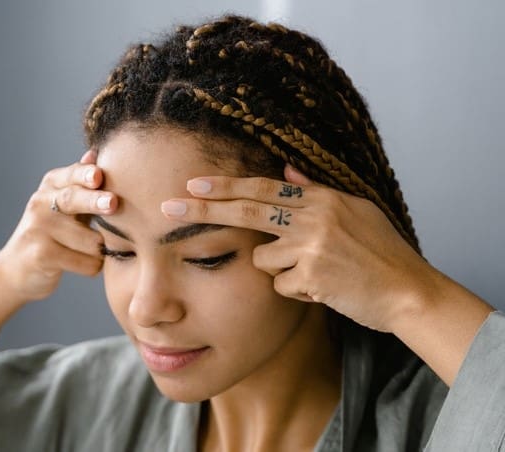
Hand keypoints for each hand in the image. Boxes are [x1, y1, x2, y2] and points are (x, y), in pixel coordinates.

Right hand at [0, 150, 116, 304]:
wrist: (18, 270)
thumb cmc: (53, 232)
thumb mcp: (66, 204)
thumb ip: (82, 182)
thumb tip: (94, 152)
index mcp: (52, 185)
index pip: (71, 175)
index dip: (85, 175)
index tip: (98, 176)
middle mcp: (41, 203)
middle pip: (73, 200)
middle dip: (95, 201)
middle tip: (113, 203)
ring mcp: (38, 229)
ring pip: (89, 239)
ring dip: (100, 249)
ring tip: (92, 251)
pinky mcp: (41, 255)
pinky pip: (85, 262)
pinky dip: (93, 266)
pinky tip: (85, 265)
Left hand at [161, 164, 435, 332]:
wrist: (408, 291)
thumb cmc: (382, 251)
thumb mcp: (354, 210)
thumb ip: (315, 191)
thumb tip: (287, 168)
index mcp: (322, 198)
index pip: (263, 188)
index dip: (226, 186)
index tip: (194, 184)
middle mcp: (313, 218)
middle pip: (246, 212)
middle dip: (203, 210)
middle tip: (169, 207)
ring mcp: (311, 247)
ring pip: (261, 259)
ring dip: (278, 268)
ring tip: (315, 271)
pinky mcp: (311, 277)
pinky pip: (279, 285)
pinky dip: (294, 289)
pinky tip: (323, 287)